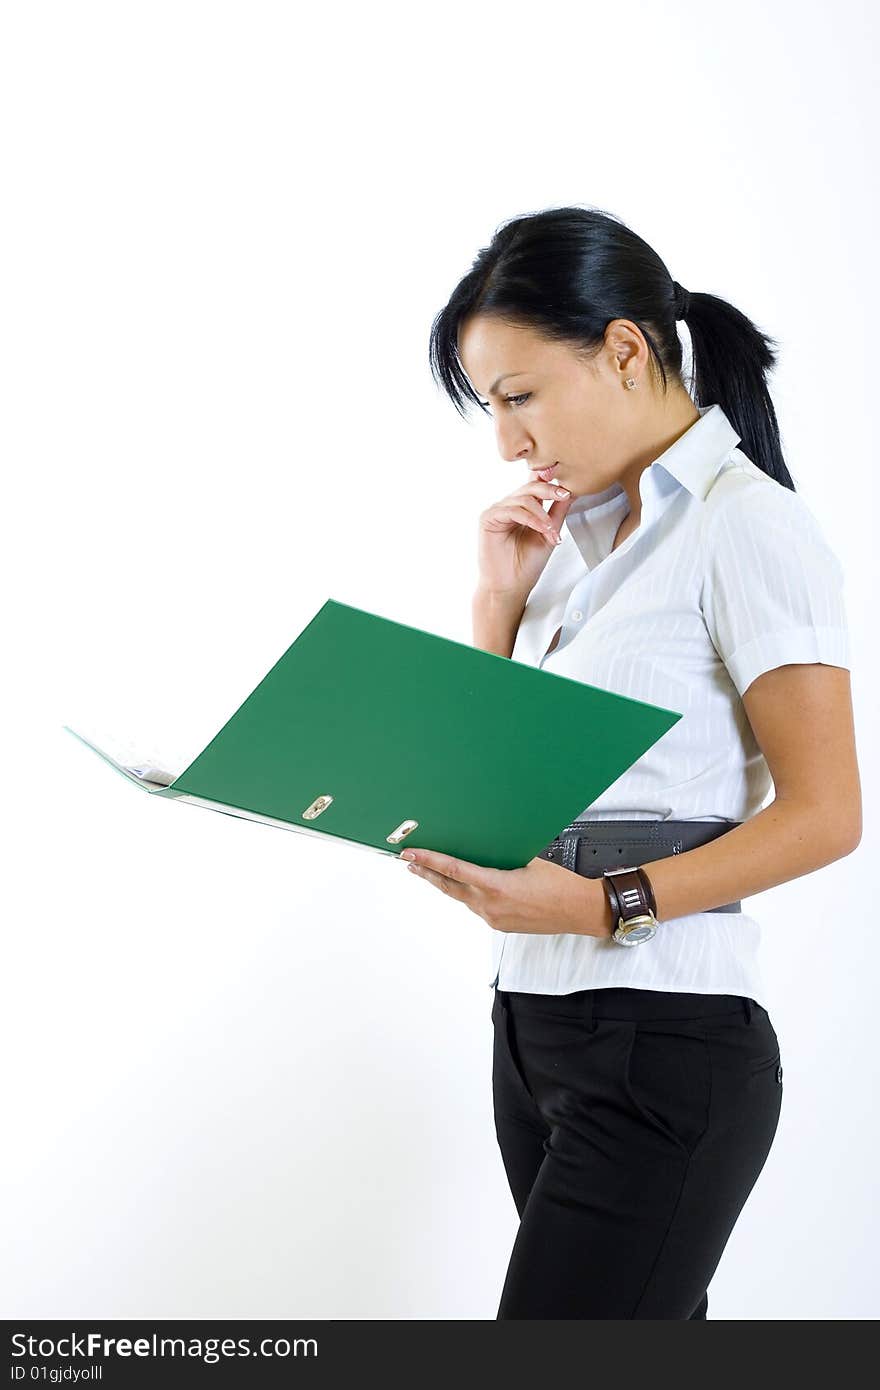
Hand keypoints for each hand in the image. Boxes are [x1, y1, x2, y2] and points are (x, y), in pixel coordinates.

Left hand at [399, 847, 612, 938]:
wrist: (581, 910)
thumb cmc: (562, 885)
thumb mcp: (530, 860)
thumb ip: (502, 857)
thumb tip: (485, 847)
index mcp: (496, 887)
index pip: (453, 870)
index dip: (429, 860)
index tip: (411, 854)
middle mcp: (491, 906)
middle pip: (449, 887)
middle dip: (427, 873)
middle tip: (409, 862)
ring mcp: (494, 918)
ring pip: (462, 898)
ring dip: (446, 884)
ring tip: (430, 873)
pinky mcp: (501, 925)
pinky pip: (476, 907)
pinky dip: (466, 895)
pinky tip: (464, 887)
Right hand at [476, 473, 573, 600]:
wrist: (511, 586)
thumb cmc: (527, 564)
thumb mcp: (549, 533)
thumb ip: (557, 512)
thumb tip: (572, 491)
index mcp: (523, 508)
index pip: (535, 485)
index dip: (550, 481)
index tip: (568, 488)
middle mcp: (509, 505)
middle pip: (530, 487)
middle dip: (550, 490)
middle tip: (565, 496)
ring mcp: (498, 510)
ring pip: (523, 499)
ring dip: (542, 514)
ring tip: (551, 529)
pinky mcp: (488, 518)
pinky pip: (512, 510)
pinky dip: (530, 519)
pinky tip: (541, 529)